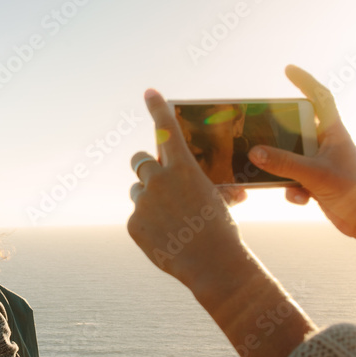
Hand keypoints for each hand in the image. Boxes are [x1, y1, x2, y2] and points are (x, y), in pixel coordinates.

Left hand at [128, 87, 317, 356]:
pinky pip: (137, 216)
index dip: (157, 108)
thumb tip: (222, 187)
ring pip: (137, 190)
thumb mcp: (216, 199)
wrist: (212, 263)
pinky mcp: (133, 223)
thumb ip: (201, 184)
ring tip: (168, 217)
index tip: (150, 93)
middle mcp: (158, 179)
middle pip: (139, 160)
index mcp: (182, 168)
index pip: (166, 129)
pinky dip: (148, 224)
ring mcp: (143, 201)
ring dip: (148, 198)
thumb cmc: (221, 230)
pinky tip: (164, 236)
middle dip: (145, 165)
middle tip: (152, 174)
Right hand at [246, 65, 355, 238]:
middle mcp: (326, 144)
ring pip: (290, 156)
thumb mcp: (315, 174)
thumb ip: (283, 163)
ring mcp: (320, 164)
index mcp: (334, 133)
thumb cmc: (355, 191)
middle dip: (279, 131)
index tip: (288, 70)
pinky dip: (291, 189)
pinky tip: (299, 199)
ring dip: (281, 167)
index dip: (305, 81)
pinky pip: (292, 179)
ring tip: (269, 172)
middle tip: (260, 126)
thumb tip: (254, 152)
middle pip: (297, 128)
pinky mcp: (316, 183)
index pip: (320, 98)